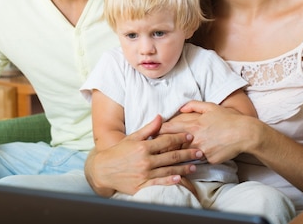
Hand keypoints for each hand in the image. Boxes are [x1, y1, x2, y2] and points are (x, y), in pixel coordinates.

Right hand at [85, 115, 203, 196]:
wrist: (104, 170)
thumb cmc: (118, 152)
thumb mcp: (132, 137)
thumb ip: (148, 128)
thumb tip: (160, 116)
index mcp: (143, 146)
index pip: (166, 140)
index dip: (179, 138)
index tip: (190, 136)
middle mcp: (145, 160)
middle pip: (171, 156)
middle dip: (187, 153)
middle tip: (199, 152)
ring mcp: (144, 173)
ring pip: (168, 170)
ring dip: (183, 168)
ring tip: (194, 166)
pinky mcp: (142, 185)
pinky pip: (159, 182)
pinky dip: (170, 181)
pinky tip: (180, 179)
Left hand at [160, 101, 256, 163]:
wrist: (245, 134)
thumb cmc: (228, 119)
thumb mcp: (210, 107)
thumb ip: (194, 106)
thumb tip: (181, 108)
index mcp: (193, 125)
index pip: (169, 129)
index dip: (158, 131)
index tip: (152, 133)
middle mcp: (195, 138)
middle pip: (173, 144)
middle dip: (163, 146)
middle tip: (154, 148)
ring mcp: (201, 151)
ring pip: (183, 154)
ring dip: (175, 155)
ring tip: (166, 156)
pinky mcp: (209, 160)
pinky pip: (198, 160)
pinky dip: (194, 159)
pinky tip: (189, 160)